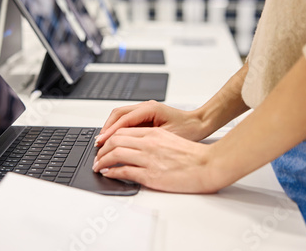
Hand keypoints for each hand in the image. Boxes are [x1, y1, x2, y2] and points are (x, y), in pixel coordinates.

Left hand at [92, 127, 220, 192]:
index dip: (109, 138)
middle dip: (102, 149)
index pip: (122, 131)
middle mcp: (148, 143)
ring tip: (98, 166)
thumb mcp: (169, 139)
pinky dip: (112, 172)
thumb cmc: (192, 156)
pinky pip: (124, 171)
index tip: (104, 144)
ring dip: (102, 160)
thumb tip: (136, 145)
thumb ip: (152, 140)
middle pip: (115, 140)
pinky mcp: (150, 175)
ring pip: (115, 154)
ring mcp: (148, 159)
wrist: (208, 165)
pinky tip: (108, 173)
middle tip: (97, 156)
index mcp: (153, 133)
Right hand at [95, 100, 207, 146]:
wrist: (199, 123)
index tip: (102, 142)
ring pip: (120, 116)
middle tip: (99, 144)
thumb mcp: (166, 137)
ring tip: (103, 142)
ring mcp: (144, 109)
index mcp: (149, 108)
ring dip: (111, 128)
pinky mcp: (145, 115)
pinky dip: (118, 128)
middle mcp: (145, 106)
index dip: (111, 132)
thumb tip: (127, 146)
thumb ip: (146, 140)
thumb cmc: (188, 129)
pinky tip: (115, 139)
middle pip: (117, 114)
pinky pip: (126, 119)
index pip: (123, 120)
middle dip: (106, 129)